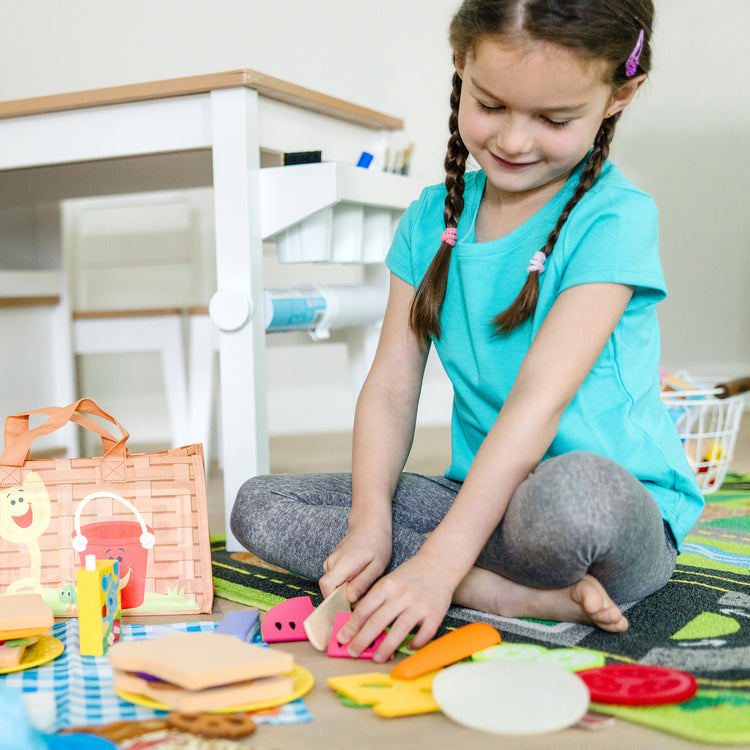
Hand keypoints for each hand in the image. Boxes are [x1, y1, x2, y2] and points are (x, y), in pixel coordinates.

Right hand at [320, 523, 391, 602]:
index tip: (347, 607)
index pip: (326, 585)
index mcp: (344, 562)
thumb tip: (349, 599)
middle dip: (341, 599)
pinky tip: (357, 579)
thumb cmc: (377, 544)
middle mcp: (332, 562)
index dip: (333, 600)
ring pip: (331, 586)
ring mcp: (330, 562)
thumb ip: (363, 582)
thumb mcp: (377, 565)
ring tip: (361, 585)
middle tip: (360, 599)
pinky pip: (333, 580)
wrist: (369, 525)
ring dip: (343, 591)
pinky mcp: (331, 563)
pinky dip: (343, 585)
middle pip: (328, 589)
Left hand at [336, 552, 453, 662]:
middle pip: (378, 621)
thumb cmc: (411, 575)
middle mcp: (402, 595)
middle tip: (352, 652)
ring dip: (386, 647)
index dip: (352, 626)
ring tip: (376, 658)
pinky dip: (416, 643)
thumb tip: (358, 623)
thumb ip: (376, 599)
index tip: (342, 638)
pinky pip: (424, 634)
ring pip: (400, 630)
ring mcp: (419, 605)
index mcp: (387, 586)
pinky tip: (408, 647)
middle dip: (362, 640)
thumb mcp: (389, 581)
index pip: (365, 609)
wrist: (440, 562)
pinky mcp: (435, 614)